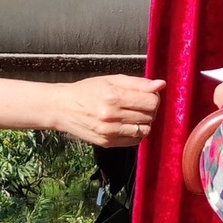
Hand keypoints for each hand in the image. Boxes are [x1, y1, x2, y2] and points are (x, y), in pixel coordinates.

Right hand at [51, 73, 165, 146]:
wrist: (61, 108)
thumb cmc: (86, 90)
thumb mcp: (111, 79)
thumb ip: (138, 83)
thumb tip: (161, 84)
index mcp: (113, 96)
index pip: (151, 101)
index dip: (154, 97)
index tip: (148, 95)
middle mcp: (112, 115)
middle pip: (150, 116)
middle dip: (150, 109)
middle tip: (140, 104)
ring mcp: (109, 131)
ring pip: (145, 130)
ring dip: (144, 122)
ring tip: (134, 115)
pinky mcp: (107, 143)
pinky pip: (134, 141)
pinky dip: (136, 133)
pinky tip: (128, 125)